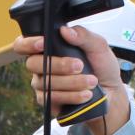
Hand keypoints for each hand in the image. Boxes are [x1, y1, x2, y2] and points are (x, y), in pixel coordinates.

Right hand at [11, 25, 129, 134]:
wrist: (111, 92)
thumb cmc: (101, 67)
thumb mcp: (98, 46)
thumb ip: (83, 36)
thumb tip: (65, 31)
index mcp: (48, 49)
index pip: (23, 45)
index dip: (28, 43)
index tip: (43, 43)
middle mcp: (41, 67)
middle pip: (33, 64)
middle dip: (59, 65)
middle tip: (80, 66)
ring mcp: (43, 85)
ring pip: (45, 82)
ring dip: (71, 82)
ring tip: (91, 81)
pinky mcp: (49, 102)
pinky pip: (52, 99)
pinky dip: (71, 96)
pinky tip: (85, 94)